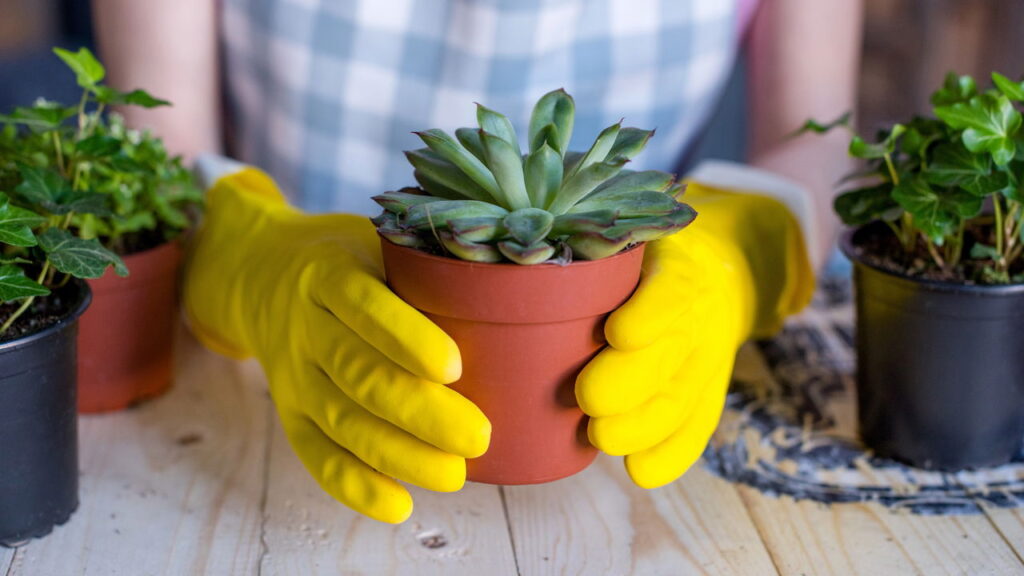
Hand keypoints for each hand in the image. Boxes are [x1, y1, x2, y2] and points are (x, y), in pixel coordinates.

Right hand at [183, 164, 489, 522]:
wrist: (262, 275)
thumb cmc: (349, 261)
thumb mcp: (377, 243)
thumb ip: (424, 272)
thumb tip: (510, 308)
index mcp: (330, 274)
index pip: (365, 305)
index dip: (407, 338)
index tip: (455, 366)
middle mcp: (305, 325)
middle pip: (359, 373)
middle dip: (421, 412)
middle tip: (478, 436)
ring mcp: (293, 372)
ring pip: (342, 420)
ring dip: (398, 455)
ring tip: (453, 475)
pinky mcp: (289, 411)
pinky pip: (315, 454)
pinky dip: (355, 485)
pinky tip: (399, 505)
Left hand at [576, 178, 813, 487]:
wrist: (721, 275)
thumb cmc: (645, 260)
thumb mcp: (628, 241)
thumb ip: (587, 255)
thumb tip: (509, 267)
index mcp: (678, 266)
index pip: (672, 288)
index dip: (650, 313)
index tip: (619, 333)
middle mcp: (699, 314)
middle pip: (671, 351)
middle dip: (630, 380)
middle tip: (588, 398)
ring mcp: (708, 358)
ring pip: (682, 396)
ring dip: (643, 424)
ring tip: (602, 438)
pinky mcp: (710, 393)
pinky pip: (698, 426)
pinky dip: (671, 453)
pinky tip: (641, 471)